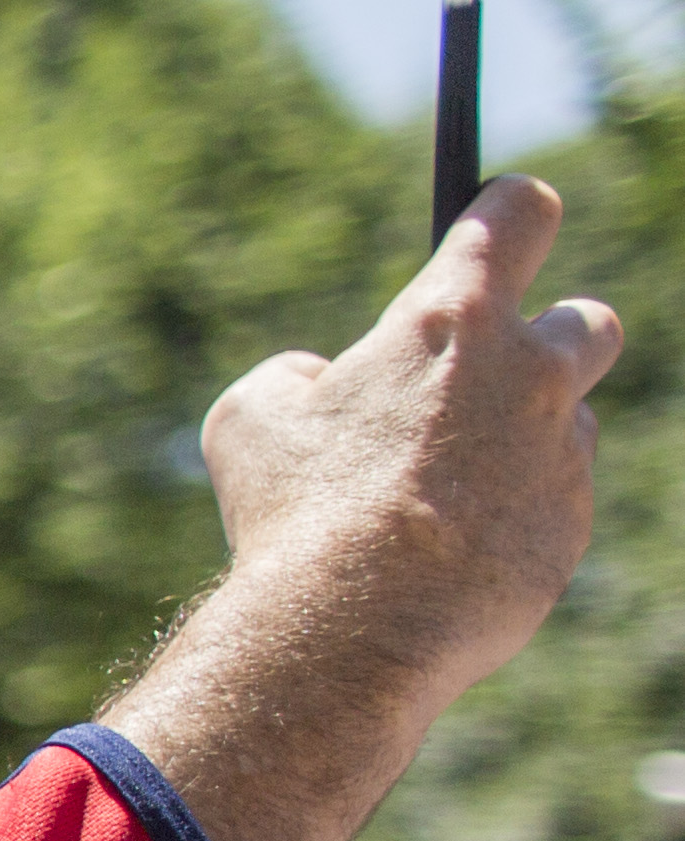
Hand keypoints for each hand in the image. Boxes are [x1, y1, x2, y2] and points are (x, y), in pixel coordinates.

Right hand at [131, 185, 624, 840]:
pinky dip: (507, 520)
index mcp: (451, 320)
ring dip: (519, 442)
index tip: (503, 222)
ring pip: (566, 426)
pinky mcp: (570, 528)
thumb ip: (299, 377)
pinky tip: (445, 557)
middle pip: (589, 321)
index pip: (520, 212)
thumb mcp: (251, 418)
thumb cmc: (295, 512)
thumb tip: (325, 383)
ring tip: (438, 495)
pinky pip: (551, 507)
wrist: (352, 629)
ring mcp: (560, 455)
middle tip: (488, 378)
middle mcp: (529, 374)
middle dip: (549, 339)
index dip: (511, 211)